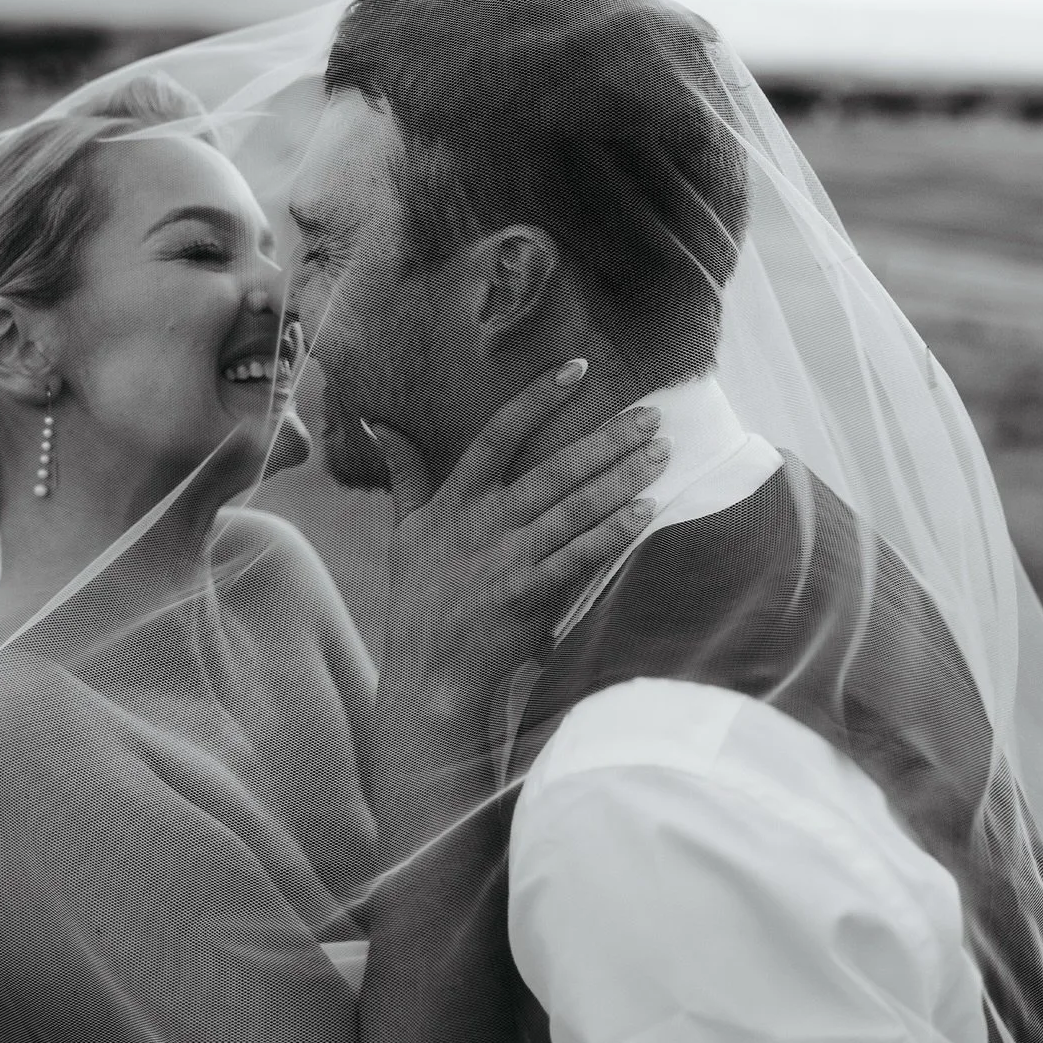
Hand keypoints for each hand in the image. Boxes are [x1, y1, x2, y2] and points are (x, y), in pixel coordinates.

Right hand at [365, 360, 667, 732]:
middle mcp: (485, 523)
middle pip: (554, 468)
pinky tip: (645, 511)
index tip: (579, 369)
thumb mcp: (404, 532)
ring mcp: (509, 559)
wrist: (427, 673)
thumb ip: (405, 475)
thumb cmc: (417, 601)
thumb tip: (382, 424)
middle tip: (652, 414)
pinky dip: (612, 533)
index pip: (499, 434)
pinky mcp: (529, 595)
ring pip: (575, 508)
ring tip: (661, 453)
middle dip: (608, 439)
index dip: (538, 399)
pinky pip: (579, 557)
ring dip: (622, 478)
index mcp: (456, 500)